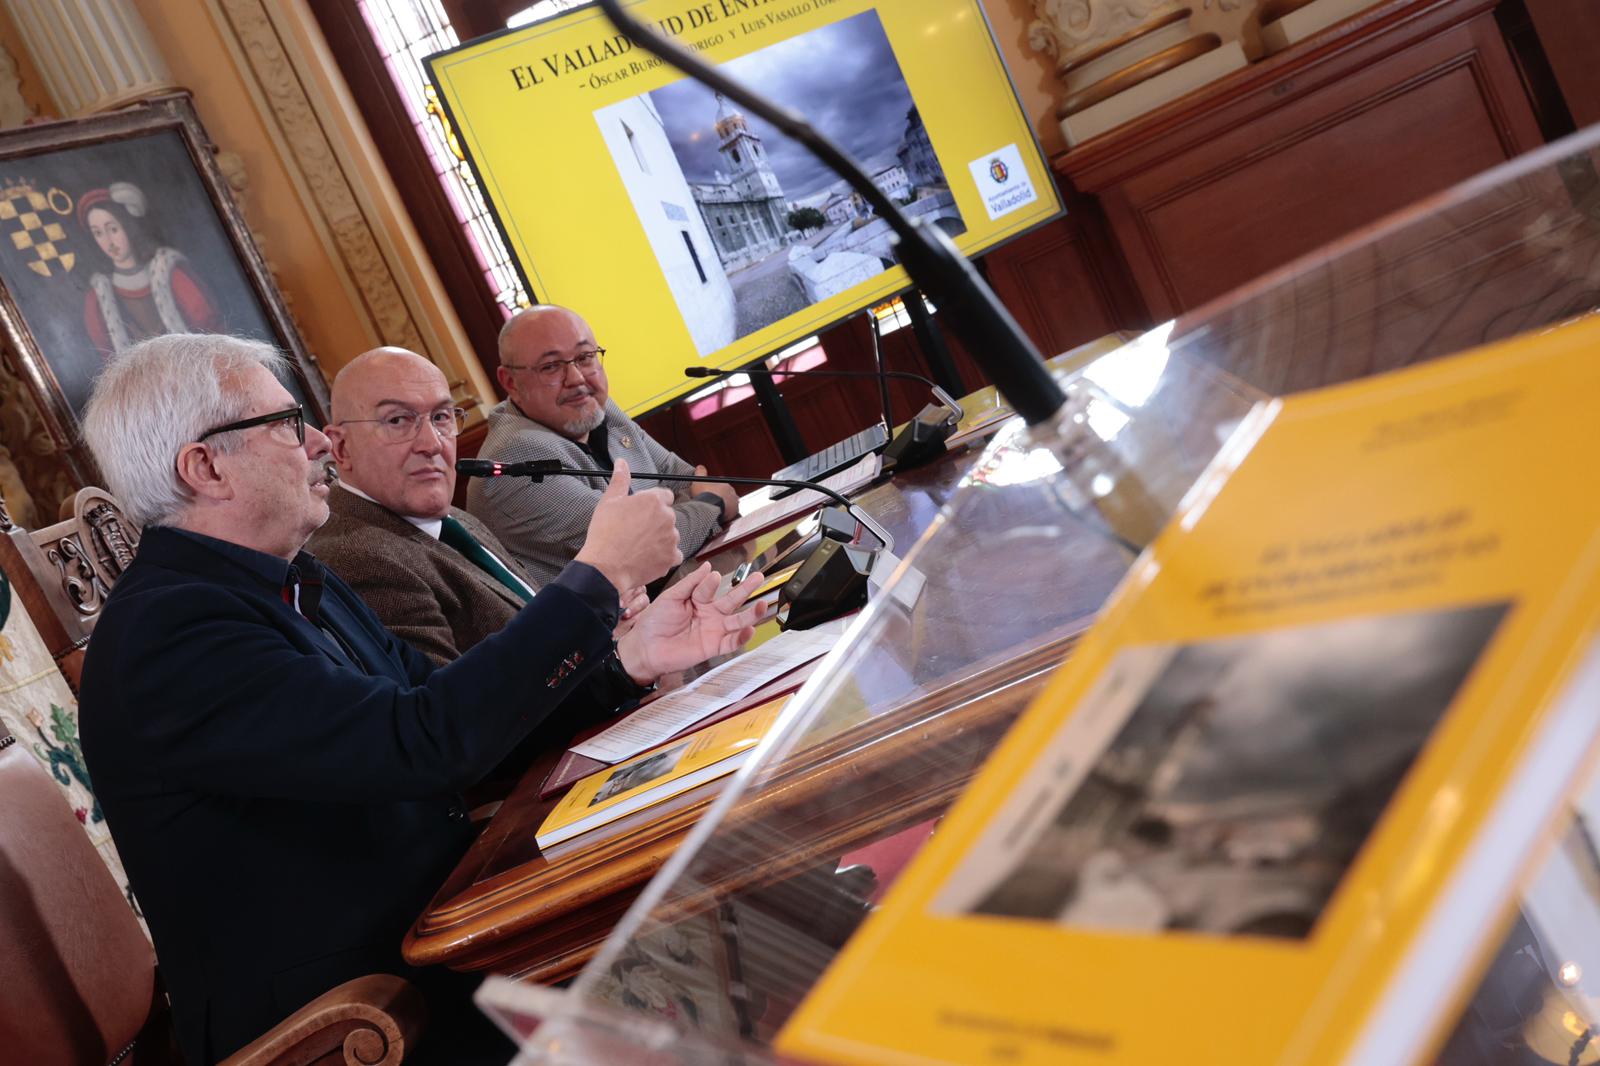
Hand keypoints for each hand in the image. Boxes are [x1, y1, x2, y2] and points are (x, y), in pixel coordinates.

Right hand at [575, 459, 681, 591]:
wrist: (606, 567)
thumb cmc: (605, 534)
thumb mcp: (609, 501)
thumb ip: (620, 480)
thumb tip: (621, 463)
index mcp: (653, 500)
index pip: (665, 495)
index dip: (653, 504)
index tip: (642, 512)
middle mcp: (667, 517)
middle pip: (667, 516)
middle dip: (656, 522)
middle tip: (637, 531)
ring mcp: (671, 538)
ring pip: (670, 535)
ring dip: (660, 538)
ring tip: (640, 546)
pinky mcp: (671, 557)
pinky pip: (674, 554)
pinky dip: (665, 556)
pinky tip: (649, 557)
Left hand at [616, 562, 767, 683]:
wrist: (646, 649)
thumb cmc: (654, 622)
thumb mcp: (670, 597)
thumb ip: (690, 582)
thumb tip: (707, 566)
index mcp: (697, 600)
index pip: (709, 587)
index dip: (712, 582)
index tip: (715, 576)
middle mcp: (709, 614)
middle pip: (731, 600)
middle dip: (745, 589)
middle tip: (758, 577)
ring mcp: (713, 630)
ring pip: (737, 621)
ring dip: (751, 614)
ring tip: (763, 604)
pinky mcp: (713, 647)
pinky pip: (731, 642)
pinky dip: (742, 637)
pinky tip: (750, 629)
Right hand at [690, 464, 740, 522]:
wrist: (709, 507)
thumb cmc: (704, 494)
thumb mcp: (699, 480)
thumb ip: (700, 472)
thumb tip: (700, 467)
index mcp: (724, 483)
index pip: (721, 484)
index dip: (715, 489)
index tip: (709, 493)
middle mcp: (731, 491)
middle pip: (726, 493)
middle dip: (720, 497)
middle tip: (712, 502)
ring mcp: (734, 501)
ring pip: (730, 502)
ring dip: (724, 505)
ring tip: (715, 509)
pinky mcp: (735, 510)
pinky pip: (732, 511)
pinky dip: (727, 513)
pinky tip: (720, 514)